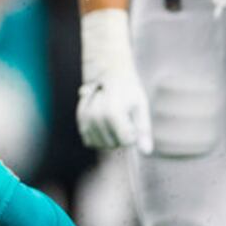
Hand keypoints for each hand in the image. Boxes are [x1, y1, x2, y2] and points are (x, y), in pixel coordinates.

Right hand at [77, 9, 152, 152]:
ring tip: (113, 119)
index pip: (126, 141)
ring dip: (110, 138)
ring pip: (101, 144)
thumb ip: (143, 130)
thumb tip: (146, 152)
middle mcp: (96, 116)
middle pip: (113, 144)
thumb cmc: (129, 91)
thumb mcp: (141, 106)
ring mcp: (86, 119)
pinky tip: (104, 123)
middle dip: (121, 138)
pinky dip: (99, 137)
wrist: (108, 74)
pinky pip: (90, 141)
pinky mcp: (80, 121)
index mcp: (113, 112)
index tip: (133, 122)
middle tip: (124, 119)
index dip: (133, 136)